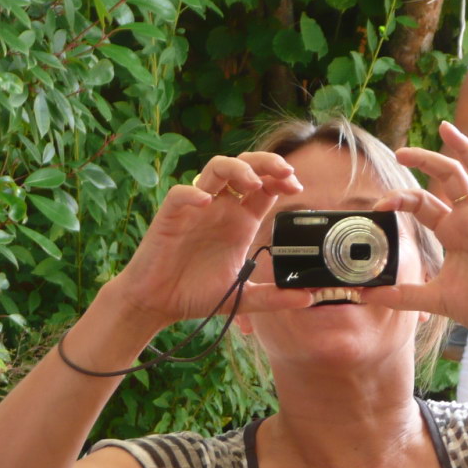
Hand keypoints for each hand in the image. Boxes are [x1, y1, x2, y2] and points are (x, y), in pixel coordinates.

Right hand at [110, 152, 311, 329]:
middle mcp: (221, 209)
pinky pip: (181, 194)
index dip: (281, 179)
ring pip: (216, 169)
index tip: (296, 187)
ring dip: (236, 168)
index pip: (265, 187)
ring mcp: (197, 209)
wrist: (158, 304)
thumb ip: (274, 296)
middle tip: (285, 172)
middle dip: (266, 163)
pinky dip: (194, 193)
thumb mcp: (243, 297)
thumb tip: (308, 297)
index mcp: (240, 222)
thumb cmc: (196, 295)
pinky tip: (207, 202)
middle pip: (245, 167)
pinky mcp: (171, 217)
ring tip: (252, 182)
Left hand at [364, 122, 467, 341]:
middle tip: (401, 151)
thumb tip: (366, 296)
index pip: (423, 202)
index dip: (401, 198)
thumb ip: (402, 296)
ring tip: (447, 129)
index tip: (379, 206)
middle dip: (425, 161)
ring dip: (465, 151)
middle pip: (448, 178)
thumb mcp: (433, 298)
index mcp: (451, 231)